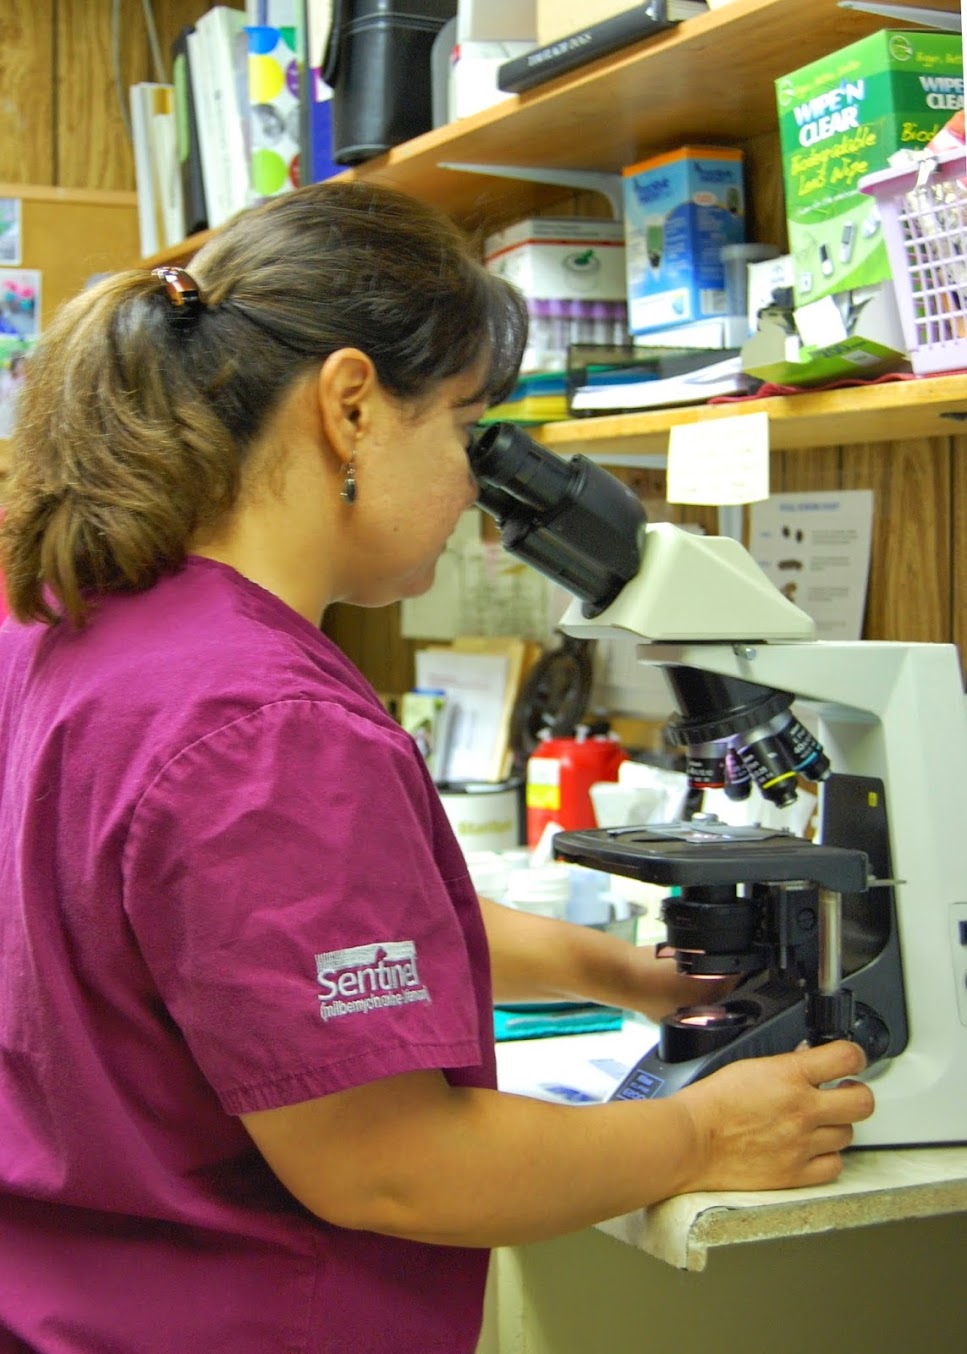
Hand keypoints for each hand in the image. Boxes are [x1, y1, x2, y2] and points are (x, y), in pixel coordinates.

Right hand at [672, 1040, 874, 1193]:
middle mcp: (803, 1110)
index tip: (852, 1060)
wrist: (692, 1141)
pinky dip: (827, 1157)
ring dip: (836, 1126)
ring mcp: (803, 1144)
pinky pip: (833, 1166)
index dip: (854, 1055)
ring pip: (848, 1135)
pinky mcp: (796, 1174)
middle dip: (856, 1094)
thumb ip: (786, 1066)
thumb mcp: (749, 1066)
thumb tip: (808, 1062)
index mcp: (790, 1076)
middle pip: (863, 1102)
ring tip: (817, 1123)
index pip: (846, 1057)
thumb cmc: (711, 1103)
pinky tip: (812, 1149)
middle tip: (844, 1093)